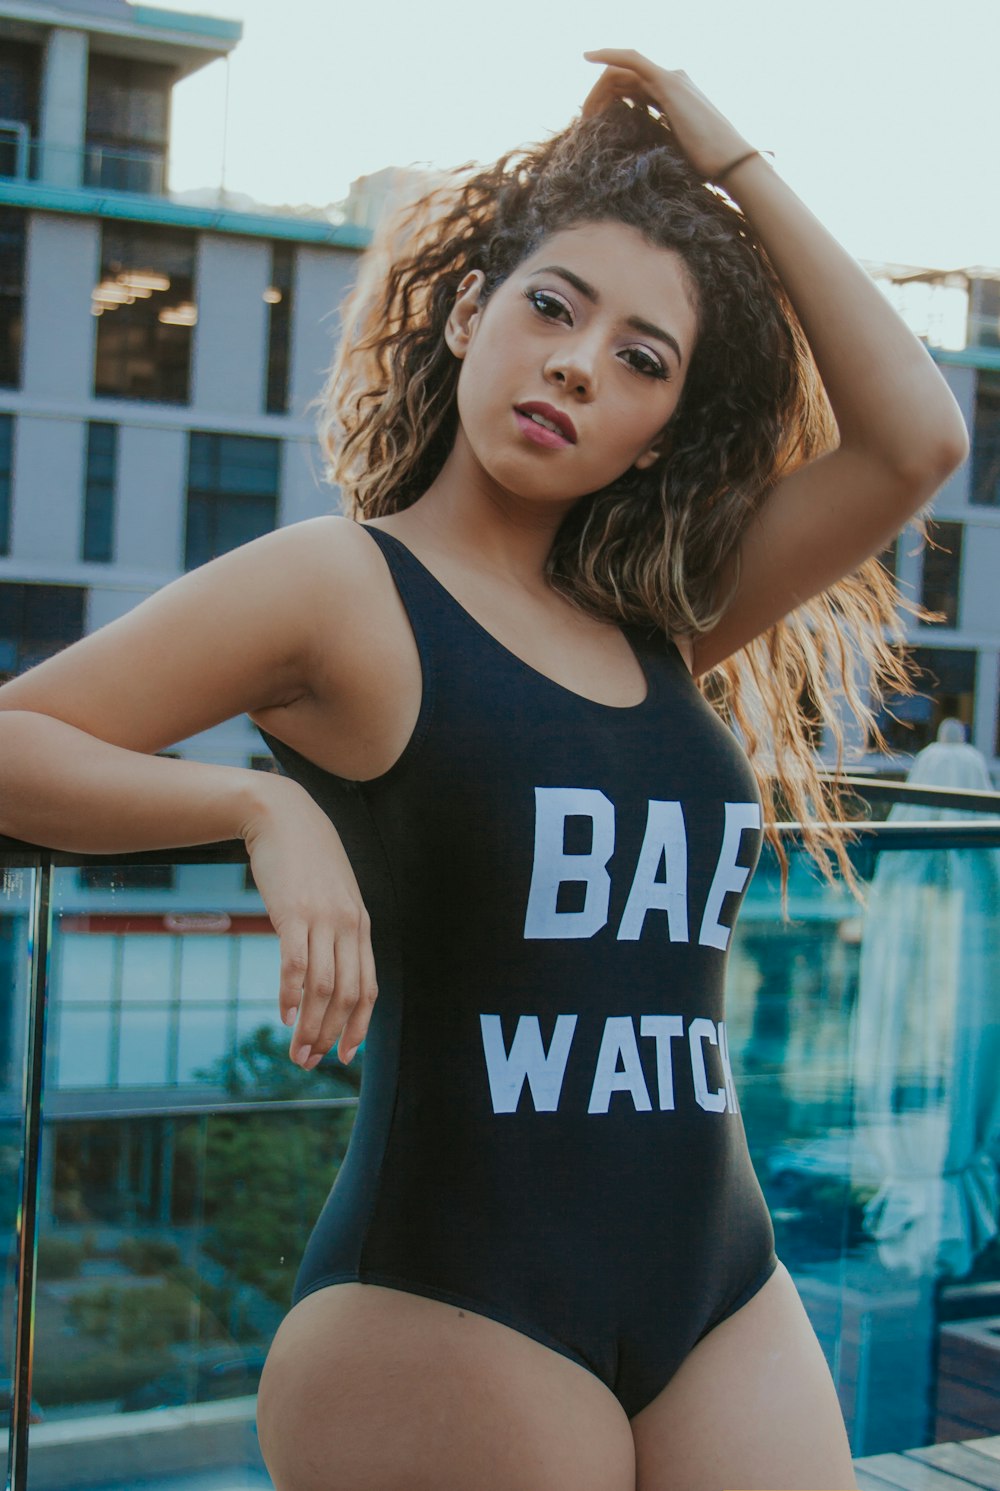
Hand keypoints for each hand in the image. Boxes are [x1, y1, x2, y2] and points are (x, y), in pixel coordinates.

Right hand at [241, 776, 376, 1069]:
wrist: (283, 816)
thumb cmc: (305, 860)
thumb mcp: (332, 895)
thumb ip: (335, 929)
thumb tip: (327, 968)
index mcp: (360, 926)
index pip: (368, 989)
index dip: (358, 1026)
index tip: (345, 1056)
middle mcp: (348, 926)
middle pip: (346, 995)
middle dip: (331, 1036)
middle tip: (309, 1063)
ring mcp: (322, 919)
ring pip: (322, 987)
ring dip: (309, 1026)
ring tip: (296, 1051)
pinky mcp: (293, 912)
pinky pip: (295, 963)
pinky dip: (290, 995)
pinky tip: (284, 1015)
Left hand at [581, 49, 752, 181]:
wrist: (729, 162)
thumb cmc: (704, 167)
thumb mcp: (671, 152)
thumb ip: (652, 144)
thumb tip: (631, 161)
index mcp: (672, 98)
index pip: (632, 89)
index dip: (609, 101)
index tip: (592, 122)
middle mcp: (671, 82)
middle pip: (624, 78)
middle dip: (600, 95)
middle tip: (584, 119)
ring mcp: (670, 79)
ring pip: (624, 71)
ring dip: (599, 87)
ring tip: (585, 111)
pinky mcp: (668, 82)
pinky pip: (632, 60)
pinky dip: (609, 54)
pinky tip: (588, 57)